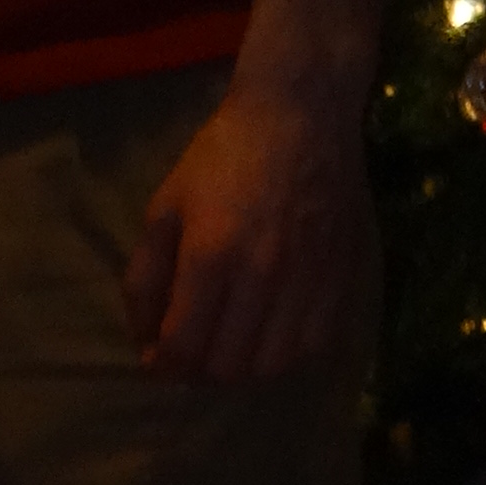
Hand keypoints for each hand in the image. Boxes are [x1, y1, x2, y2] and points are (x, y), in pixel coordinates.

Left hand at [120, 73, 373, 381]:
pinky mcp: (341, 276)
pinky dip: (285, 353)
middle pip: (227, 367)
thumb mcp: (165, 208)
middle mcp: (264, 275)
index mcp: (212, 255)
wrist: (301, 113)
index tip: (158, 357)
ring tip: (229, 345)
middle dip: (199, 371)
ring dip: (243, 367)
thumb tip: (144, 339)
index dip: (164, 366)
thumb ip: (146, 278)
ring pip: (272, 365)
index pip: (184, 347)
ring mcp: (308, 278)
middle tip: (192, 349)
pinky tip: (269, 332)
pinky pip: (313, 345)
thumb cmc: (223, 156)